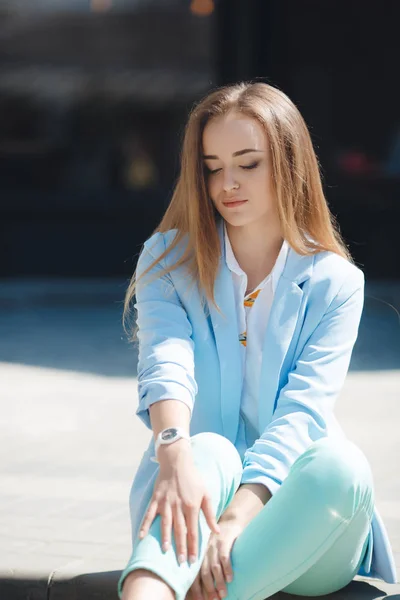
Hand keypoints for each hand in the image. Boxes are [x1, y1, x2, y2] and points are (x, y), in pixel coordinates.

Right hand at [139, 445, 219, 564]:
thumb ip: (210, 513)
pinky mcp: (156, 498)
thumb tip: (216, 531)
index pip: (193, 530)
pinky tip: (142, 536)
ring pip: (166, 523)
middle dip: (181, 547)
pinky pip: (150, 514)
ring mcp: (166, 502)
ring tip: (165, 551)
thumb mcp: (205, 494)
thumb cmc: (193, 478)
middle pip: (180, 530)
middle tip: (181, 562)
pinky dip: (145, 525)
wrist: (177, 461)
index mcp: (192, 505)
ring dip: (165, 538)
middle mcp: (178, 505)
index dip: (194, 546)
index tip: (193, 560)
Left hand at [188, 517, 243, 599]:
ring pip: (214, 567)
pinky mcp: (224, 540)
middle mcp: (204, 550)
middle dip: (208, 589)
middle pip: (203, 572)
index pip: (194, 574)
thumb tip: (206, 588)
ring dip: (218, 582)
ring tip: (222, 594)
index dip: (196, 589)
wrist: (230, 521)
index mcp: (199, 554)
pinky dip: (227, 569)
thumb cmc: (220, 540)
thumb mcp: (209, 551)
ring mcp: (214, 545)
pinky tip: (230, 579)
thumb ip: (205, 565)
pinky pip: (224, 556)